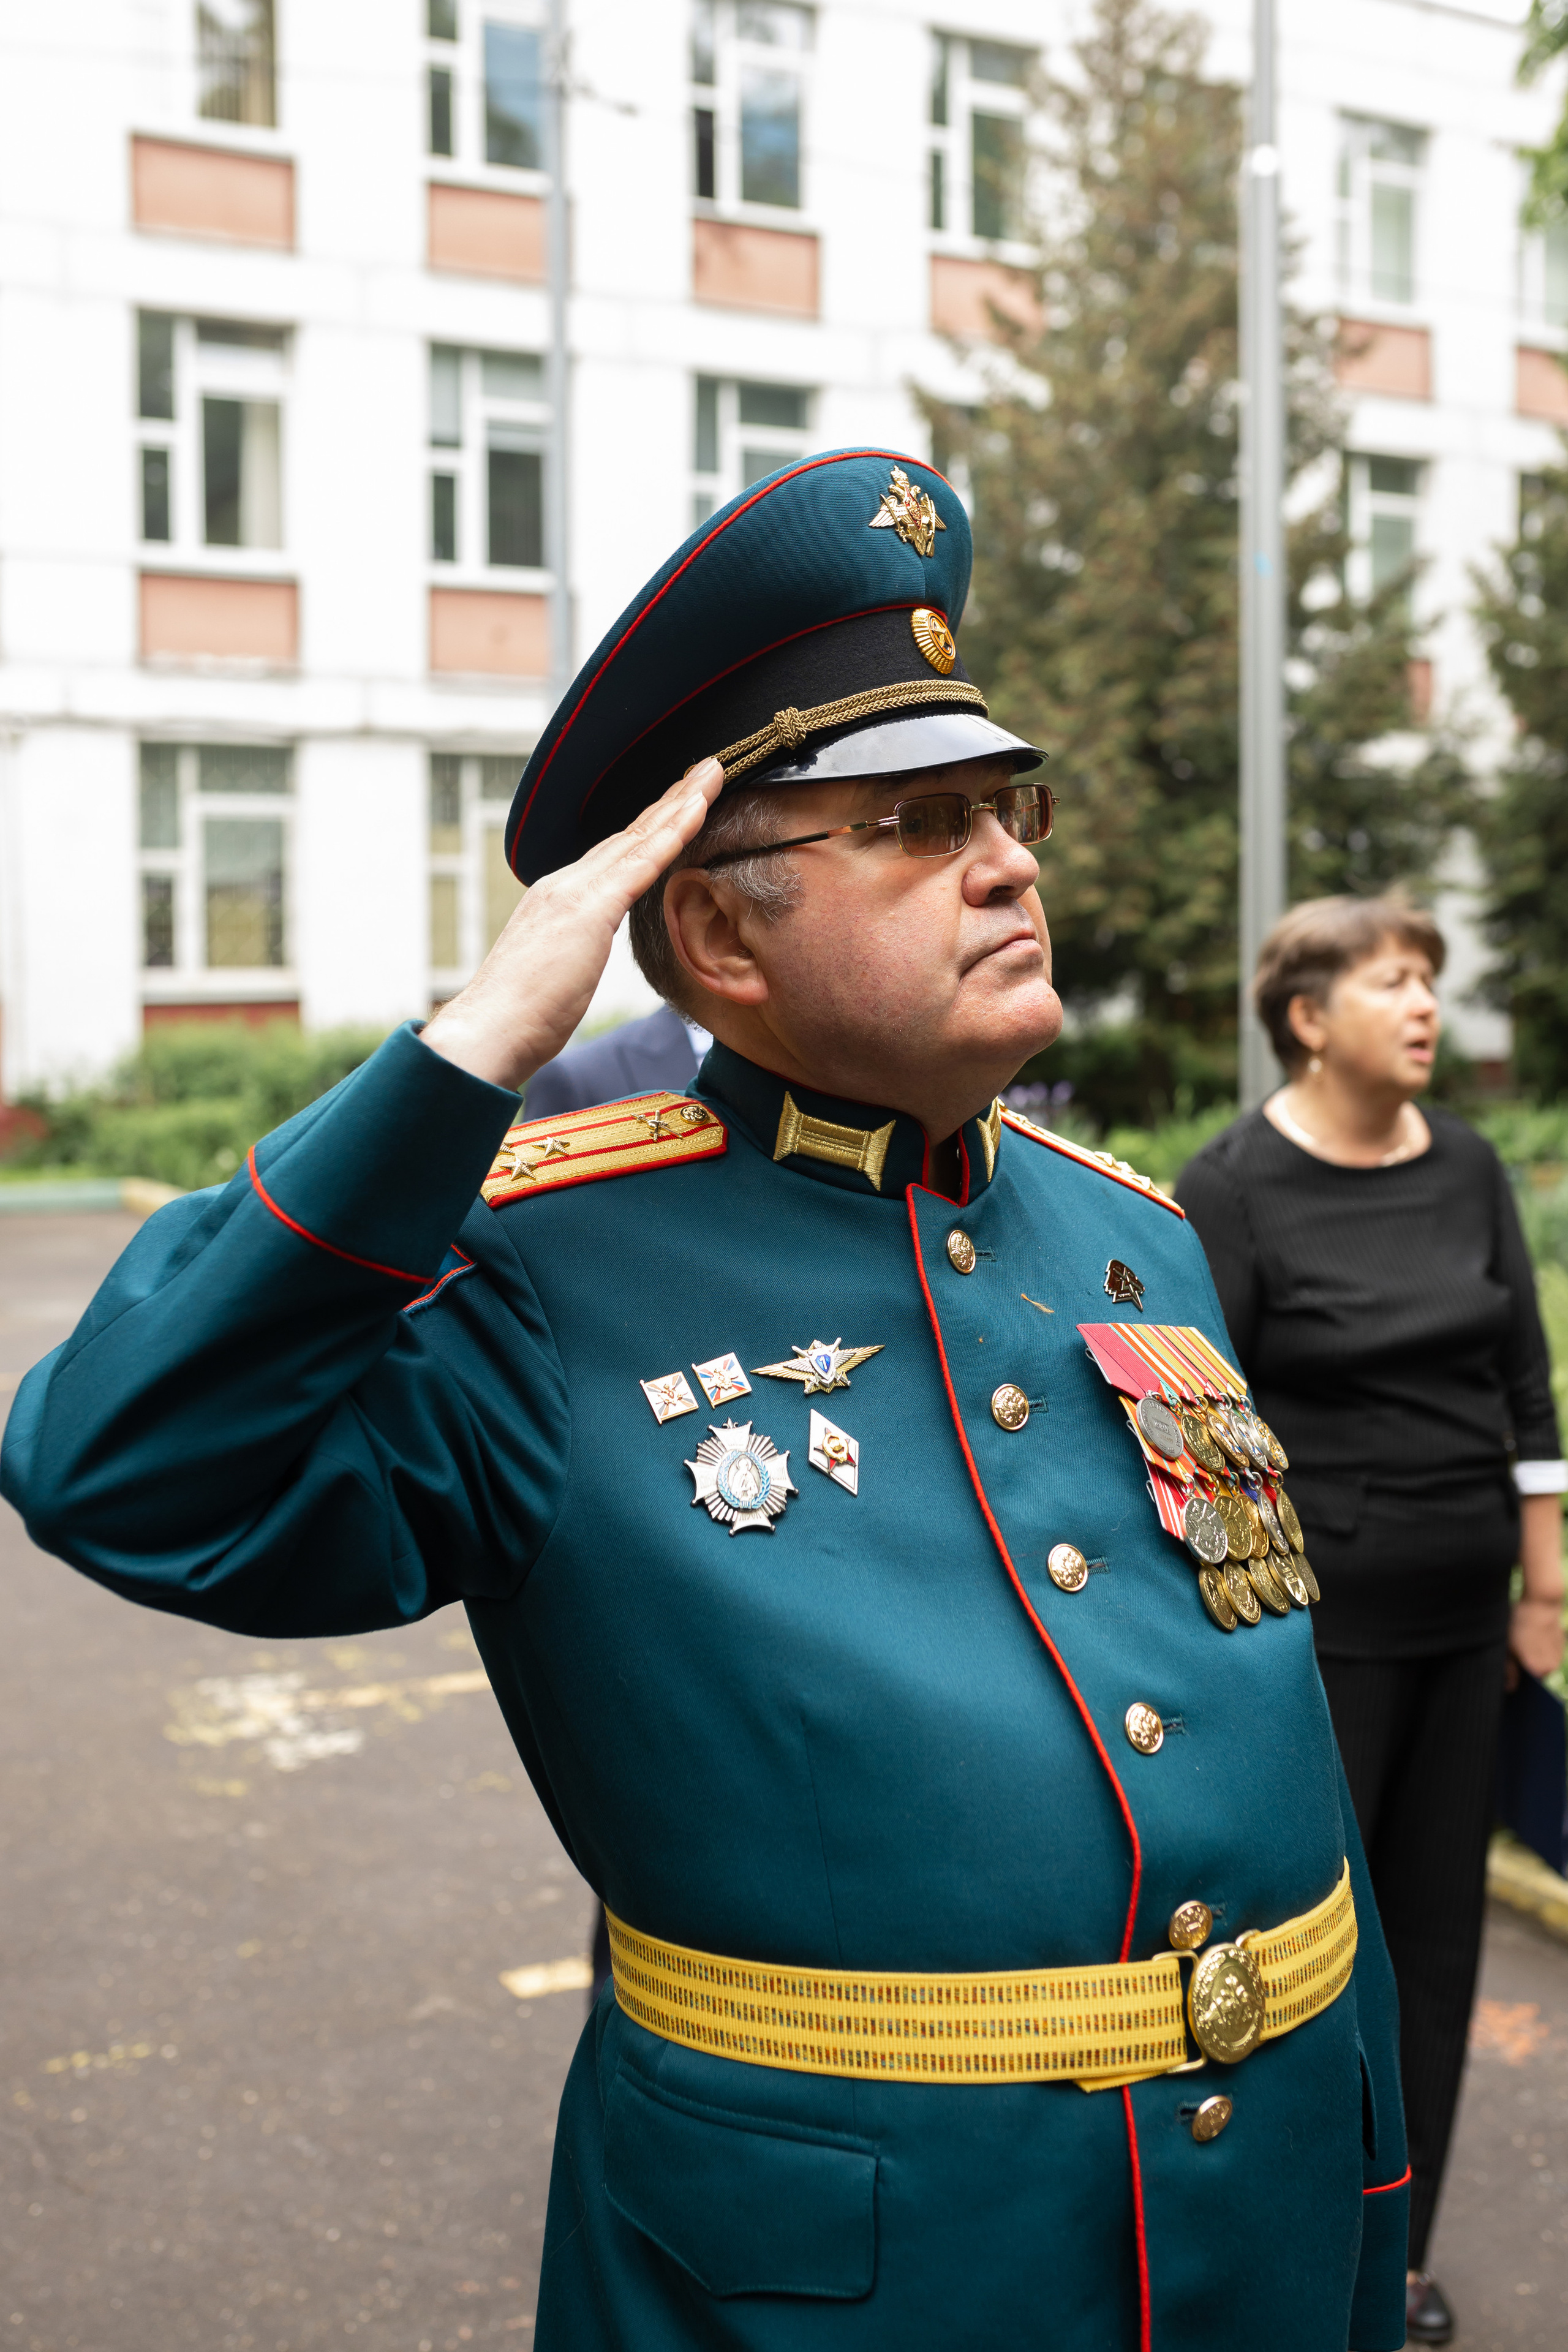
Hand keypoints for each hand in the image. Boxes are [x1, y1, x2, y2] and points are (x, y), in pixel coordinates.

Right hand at [422, 758, 724, 1091]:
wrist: (487, 1032)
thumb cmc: (518, 1020)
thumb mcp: (555, 978)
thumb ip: (571, 957)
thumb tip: (576, 964)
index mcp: (556, 900)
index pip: (614, 855)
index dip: (649, 828)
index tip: (679, 804)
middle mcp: (564, 884)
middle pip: (629, 835)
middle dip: (670, 801)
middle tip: (705, 770)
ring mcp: (574, 891)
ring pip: (640, 836)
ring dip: (680, 801)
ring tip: (712, 772)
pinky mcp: (588, 908)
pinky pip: (642, 861)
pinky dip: (673, 831)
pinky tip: (698, 808)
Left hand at [1508, 1595, 1565, 1680]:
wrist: (1541, 1603)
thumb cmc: (1520, 1624)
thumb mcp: (1508, 1648)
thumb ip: (1509, 1671)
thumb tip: (1510, 1689)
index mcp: (1539, 1670)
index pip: (1528, 1684)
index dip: (1517, 1678)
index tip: (1509, 1672)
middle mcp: (1552, 1666)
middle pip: (1536, 1673)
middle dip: (1526, 1666)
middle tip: (1514, 1652)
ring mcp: (1559, 1655)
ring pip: (1543, 1661)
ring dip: (1535, 1656)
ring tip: (1523, 1642)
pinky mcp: (1562, 1644)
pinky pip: (1549, 1652)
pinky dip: (1541, 1648)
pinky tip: (1532, 1636)